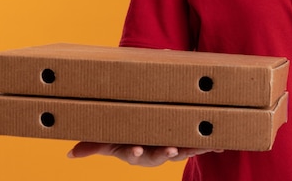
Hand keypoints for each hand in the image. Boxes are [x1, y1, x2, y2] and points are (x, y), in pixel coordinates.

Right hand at [67, 142, 222, 166]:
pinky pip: (196, 146)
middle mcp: (152, 153)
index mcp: (134, 149)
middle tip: (170, 150)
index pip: (132, 152)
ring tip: (198, 146)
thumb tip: (70, 154)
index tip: (135, 149)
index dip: (134, 151)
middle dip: (164, 153)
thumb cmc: (124, 135)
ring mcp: (169, 149)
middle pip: (158, 155)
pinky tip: (221, 143)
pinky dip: (208, 145)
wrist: (145, 137)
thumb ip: (93, 145)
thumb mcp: (108, 139)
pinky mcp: (184, 144)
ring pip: (180, 150)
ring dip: (189, 149)